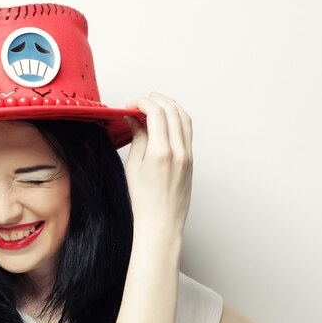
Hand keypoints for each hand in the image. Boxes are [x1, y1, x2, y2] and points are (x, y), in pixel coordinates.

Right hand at [124, 92, 192, 236]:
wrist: (162, 222)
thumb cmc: (145, 201)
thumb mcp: (133, 167)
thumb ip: (136, 138)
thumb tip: (134, 119)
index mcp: (161, 152)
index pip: (156, 112)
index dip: (142, 103)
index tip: (130, 106)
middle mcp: (178, 151)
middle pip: (171, 109)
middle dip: (154, 100)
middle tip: (140, 103)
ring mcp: (187, 154)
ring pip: (183, 116)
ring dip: (169, 105)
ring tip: (153, 105)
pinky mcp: (191, 158)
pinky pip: (187, 129)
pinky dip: (177, 117)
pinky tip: (165, 119)